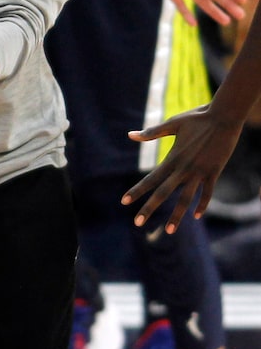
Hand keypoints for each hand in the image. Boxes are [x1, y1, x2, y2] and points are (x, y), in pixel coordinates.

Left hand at [122, 107, 246, 232]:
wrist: (224, 118)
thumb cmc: (196, 119)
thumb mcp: (172, 124)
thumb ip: (151, 133)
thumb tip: (129, 135)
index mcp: (172, 158)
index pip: (151, 179)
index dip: (137, 191)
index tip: (124, 201)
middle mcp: (184, 168)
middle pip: (164, 193)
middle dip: (150, 208)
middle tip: (137, 222)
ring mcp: (200, 172)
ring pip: (186, 199)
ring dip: (177, 215)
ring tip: (169, 231)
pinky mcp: (214, 172)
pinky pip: (208, 193)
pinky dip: (202, 204)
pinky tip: (196, 215)